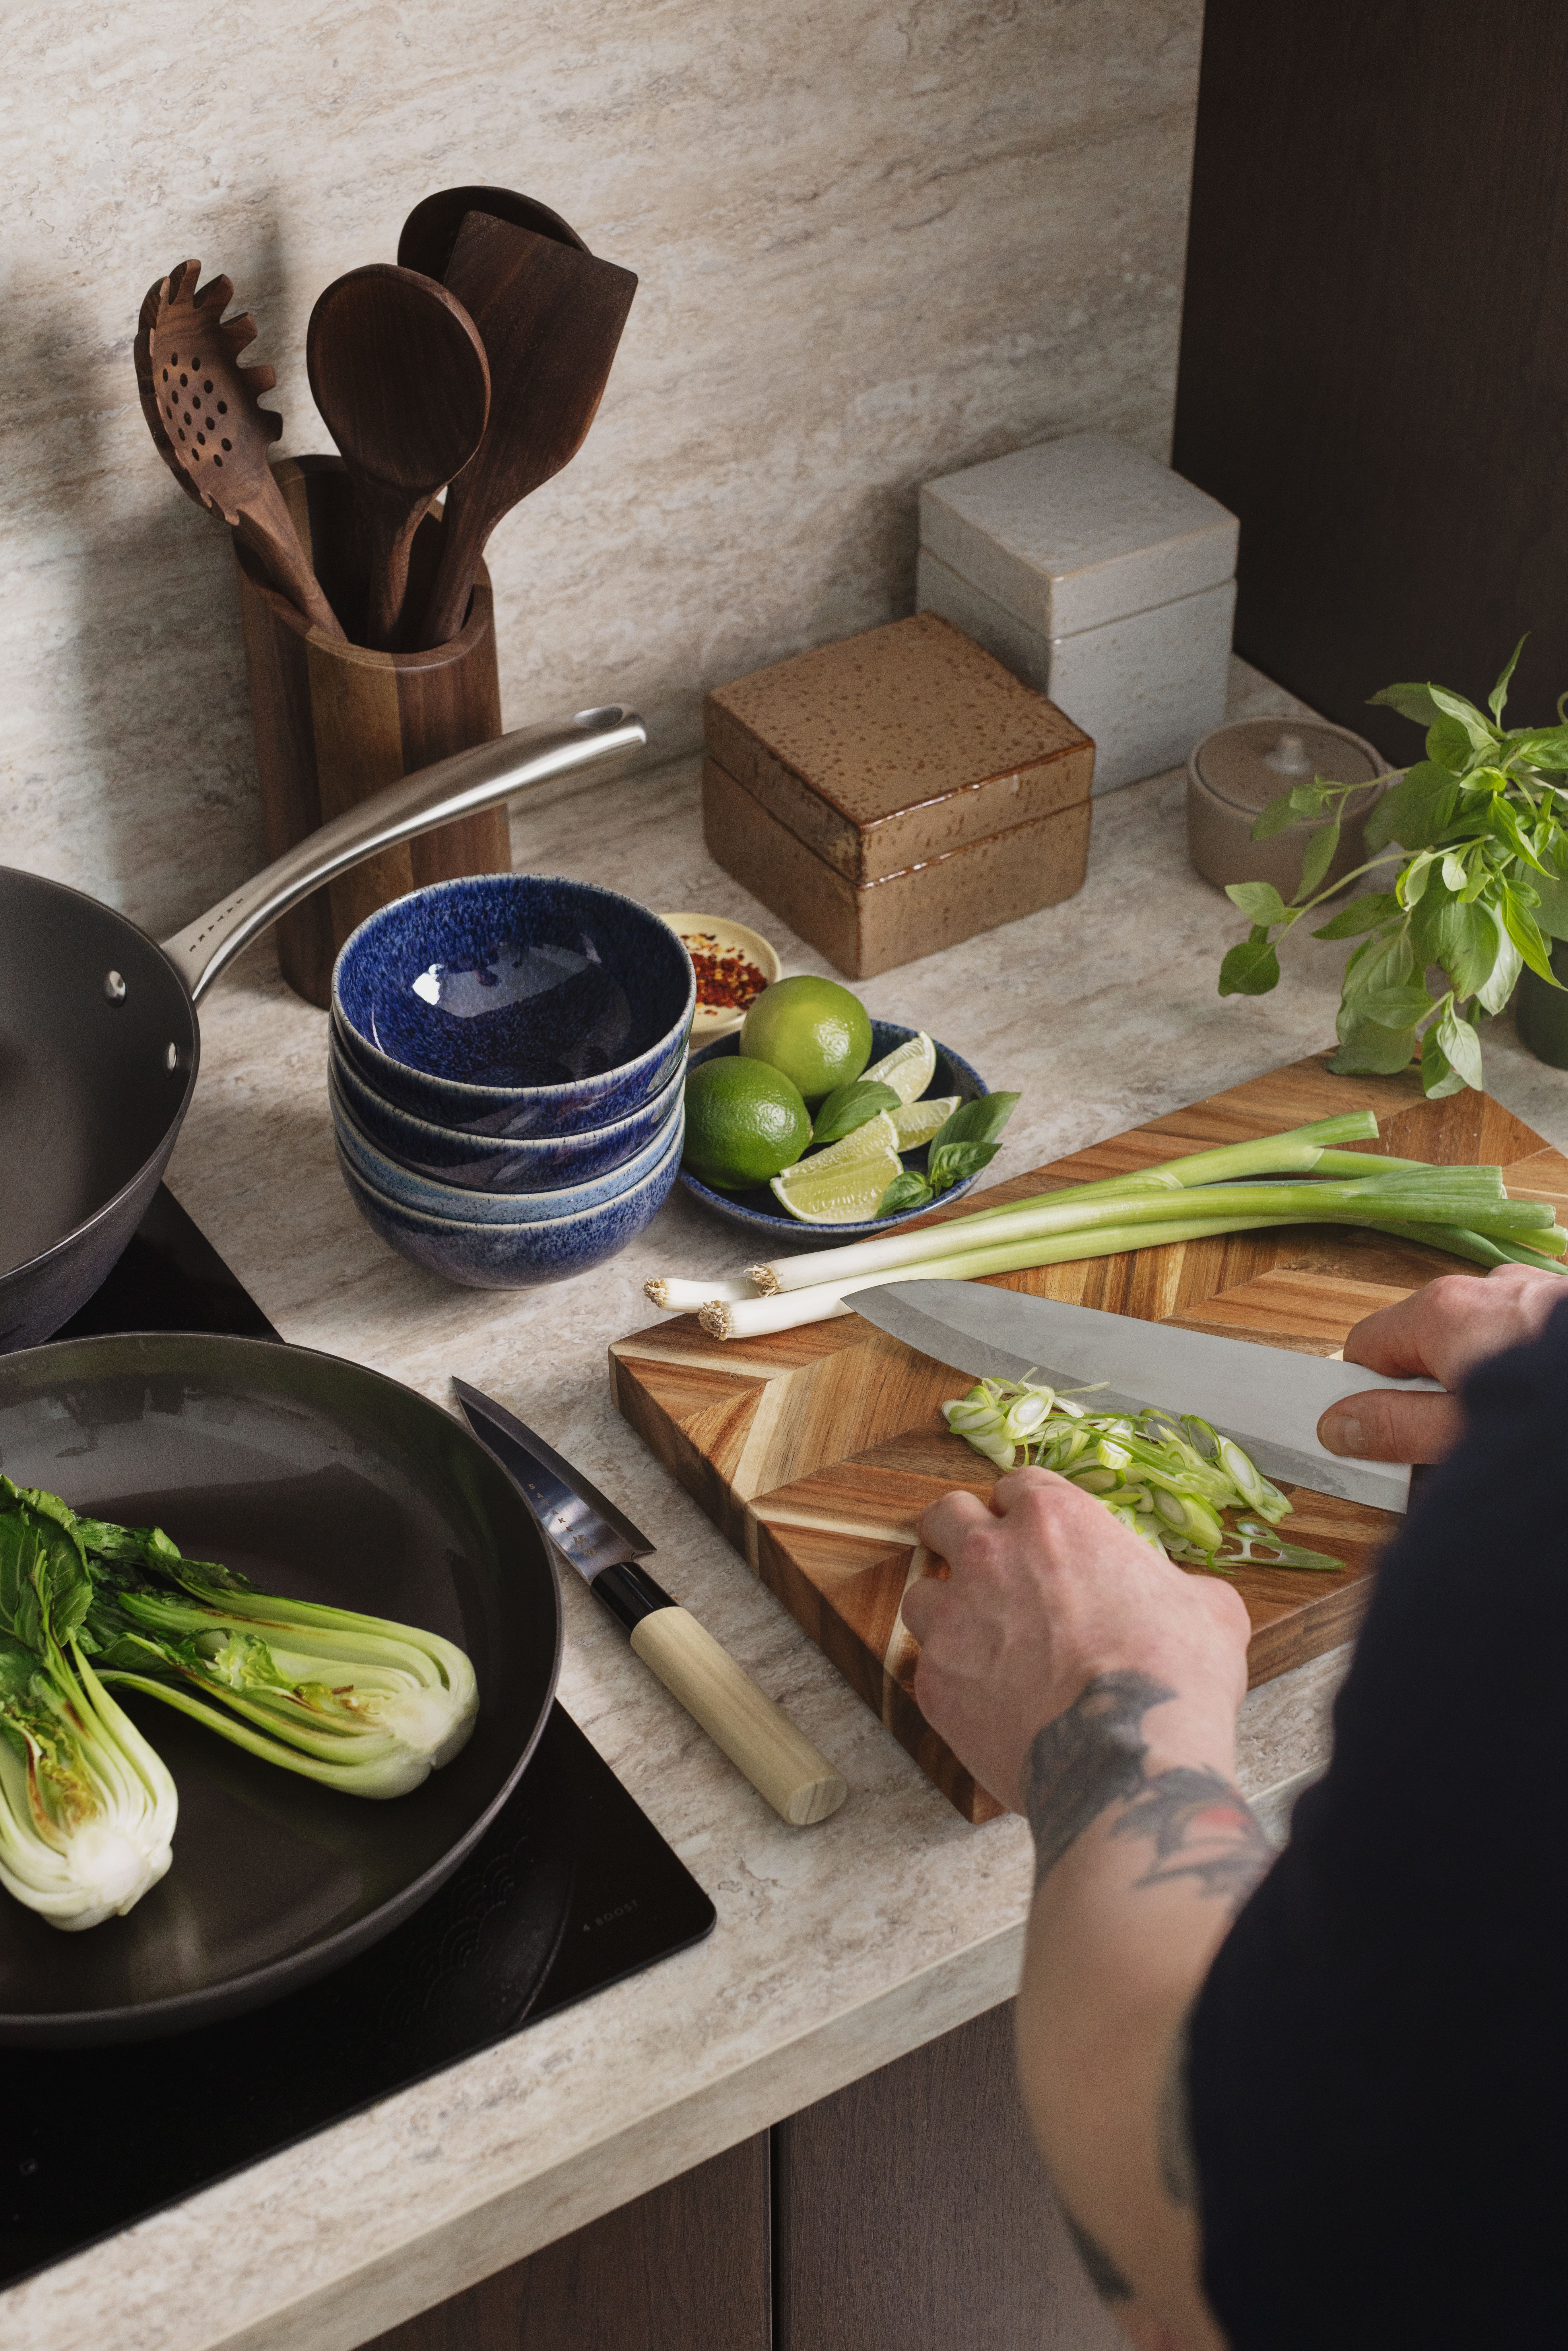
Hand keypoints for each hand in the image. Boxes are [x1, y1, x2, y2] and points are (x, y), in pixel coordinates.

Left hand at [904, 1469, 1250, 1811]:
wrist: (1130, 1756)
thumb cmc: (1174, 1675)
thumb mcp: (1206, 1606)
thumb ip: (1170, 1583)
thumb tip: (1170, 1595)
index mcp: (1055, 1519)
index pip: (1017, 1486)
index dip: (1025, 1509)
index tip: (1032, 1534)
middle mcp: (991, 1555)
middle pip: (946, 1516)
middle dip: (958, 1533)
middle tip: (982, 1566)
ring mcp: (953, 1619)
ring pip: (922, 1593)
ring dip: (947, 1610)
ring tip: (981, 1643)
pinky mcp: (934, 1682)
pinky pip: (926, 1667)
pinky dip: (952, 1679)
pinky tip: (987, 1701)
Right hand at [1317, 1263, 1563, 1463]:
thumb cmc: (1552, 1421)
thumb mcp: (1456, 1437)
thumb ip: (1392, 1428)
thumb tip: (1338, 1427)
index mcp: (1444, 1310)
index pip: (1368, 1345)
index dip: (1369, 1394)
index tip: (1388, 1435)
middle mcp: (1488, 1286)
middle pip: (1428, 1342)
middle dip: (1436, 1390)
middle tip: (1462, 1441)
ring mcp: (1537, 1290)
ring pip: (1485, 1339)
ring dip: (1488, 1380)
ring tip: (1520, 1428)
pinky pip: (1530, 1335)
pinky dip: (1532, 1368)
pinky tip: (1556, 1407)